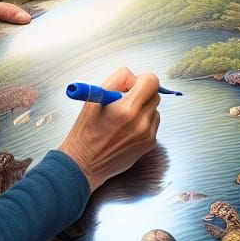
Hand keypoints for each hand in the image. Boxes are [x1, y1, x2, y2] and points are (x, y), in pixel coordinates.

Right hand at [59, 68, 161, 192]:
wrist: (85, 164)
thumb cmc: (86, 132)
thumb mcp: (94, 98)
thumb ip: (117, 80)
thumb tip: (134, 76)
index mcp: (126, 109)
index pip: (151, 81)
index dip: (142, 79)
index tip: (133, 84)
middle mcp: (140, 123)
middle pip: (155, 94)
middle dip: (141, 93)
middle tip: (124, 100)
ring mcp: (147, 135)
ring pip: (154, 109)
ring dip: (143, 108)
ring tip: (123, 117)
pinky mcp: (150, 144)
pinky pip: (153, 123)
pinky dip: (143, 121)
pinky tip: (127, 128)